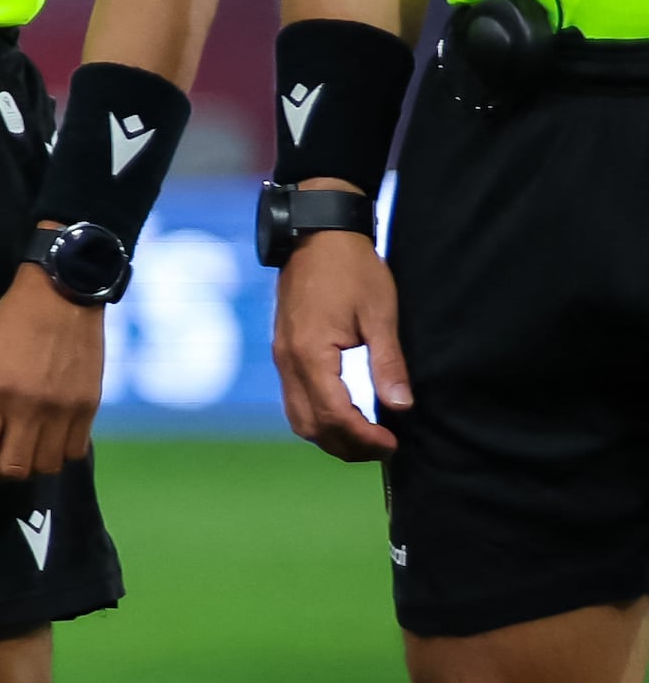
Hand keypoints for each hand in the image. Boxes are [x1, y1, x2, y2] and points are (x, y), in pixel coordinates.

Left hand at [0, 264, 103, 484]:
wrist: (61, 298)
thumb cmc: (6, 326)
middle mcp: (28, 406)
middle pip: (12, 469)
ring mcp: (63, 409)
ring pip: (45, 467)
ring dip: (28, 466)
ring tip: (20, 450)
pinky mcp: (89, 408)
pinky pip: (73, 453)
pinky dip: (57, 455)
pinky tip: (46, 440)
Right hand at [272, 220, 404, 460]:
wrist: (316, 235)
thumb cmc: (352, 269)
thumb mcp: (380, 314)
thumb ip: (388, 363)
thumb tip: (400, 407)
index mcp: (311, 353)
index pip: (334, 415)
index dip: (364, 438)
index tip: (393, 444)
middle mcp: (288, 361)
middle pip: (310, 425)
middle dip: (347, 445)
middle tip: (384, 448)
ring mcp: (281, 357)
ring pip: (298, 418)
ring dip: (330, 436)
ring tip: (366, 437)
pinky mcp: (283, 352)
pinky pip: (294, 400)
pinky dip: (319, 417)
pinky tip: (345, 413)